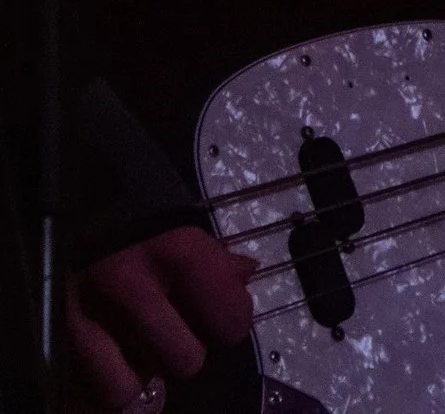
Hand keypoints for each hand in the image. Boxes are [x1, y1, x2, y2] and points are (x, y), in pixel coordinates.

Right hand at [67, 225, 254, 410]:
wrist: (65, 202)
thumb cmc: (132, 212)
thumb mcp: (179, 223)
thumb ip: (214, 255)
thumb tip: (247, 274)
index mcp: (179, 253)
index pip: (231, 323)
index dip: (227, 323)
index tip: (213, 315)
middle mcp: (135, 287)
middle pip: (185, 361)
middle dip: (180, 350)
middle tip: (168, 329)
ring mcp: (89, 314)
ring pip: (135, 383)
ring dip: (138, 369)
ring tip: (133, 341)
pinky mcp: (55, 331)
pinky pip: (94, 385)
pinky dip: (103, 378)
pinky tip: (105, 353)